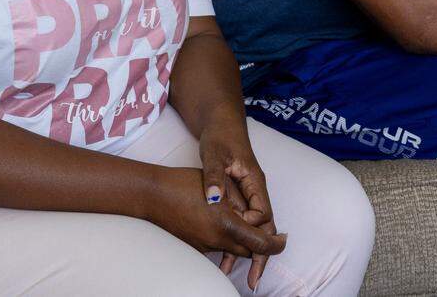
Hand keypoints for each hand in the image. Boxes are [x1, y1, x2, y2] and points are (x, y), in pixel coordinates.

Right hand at [148, 167, 285, 271]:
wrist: (152, 195)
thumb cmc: (184, 184)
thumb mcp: (218, 187)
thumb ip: (239, 202)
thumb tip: (253, 214)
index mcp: (227, 225)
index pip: (261, 244)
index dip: (276, 245)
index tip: (284, 240)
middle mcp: (217, 240)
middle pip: (249, 251)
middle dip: (260, 245)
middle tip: (270, 236)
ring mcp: (204, 246)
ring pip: (232, 250)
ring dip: (242, 242)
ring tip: (245, 226)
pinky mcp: (195, 247)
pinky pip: (217, 247)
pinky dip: (225, 241)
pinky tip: (222, 225)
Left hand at [200, 121, 279, 289]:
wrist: (220, 122)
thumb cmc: (220, 137)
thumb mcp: (215, 155)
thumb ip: (215, 177)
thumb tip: (214, 198)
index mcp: (254, 181)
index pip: (263, 214)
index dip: (254, 230)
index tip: (241, 242)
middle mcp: (255, 190)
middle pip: (264, 227)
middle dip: (261, 253)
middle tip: (255, 280)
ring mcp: (247, 193)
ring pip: (252, 227)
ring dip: (246, 250)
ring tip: (236, 274)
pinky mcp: (238, 195)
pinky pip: (241, 221)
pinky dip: (236, 237)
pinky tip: (224, 252)